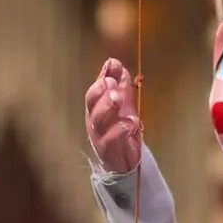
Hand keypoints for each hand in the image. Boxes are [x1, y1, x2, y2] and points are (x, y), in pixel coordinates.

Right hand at [85, 59, 142, 174]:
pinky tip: (131, 122)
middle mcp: (94, 121)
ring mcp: (100, 136)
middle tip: (112, 84)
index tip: (110, 68)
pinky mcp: (109, 150)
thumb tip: (113, 61)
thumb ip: (119, 83)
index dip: (101, 80)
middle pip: (91, 105)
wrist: (123, 160)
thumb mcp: (121, 103)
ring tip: (119, 98)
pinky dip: (120, 129)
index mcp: (95, 109)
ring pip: (98, 121)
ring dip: (108, 107)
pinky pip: (110, 139)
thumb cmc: (119, 129)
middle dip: (101, 92)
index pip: (93, 92)